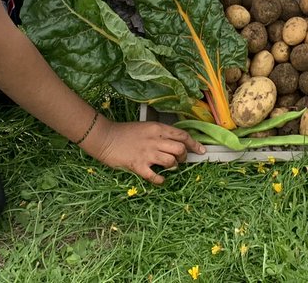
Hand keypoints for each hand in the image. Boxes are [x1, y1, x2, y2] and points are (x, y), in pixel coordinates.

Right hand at [83, 118, 204, 183]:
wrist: (105, 137)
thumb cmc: (125, 132)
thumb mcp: (146, 127)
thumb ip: (160, 134)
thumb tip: (174, 143)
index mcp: (158, 129)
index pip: (182, 135)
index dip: (195, 144)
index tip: (202, 150)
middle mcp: (155, 140)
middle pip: (180, 149)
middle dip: (184, 157)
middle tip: (180, 160)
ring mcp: (147, 153)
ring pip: (171, 161)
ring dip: (173, 166)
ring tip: (169, 167)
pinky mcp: (138, 165)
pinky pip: (155, 176)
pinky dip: (161, 180)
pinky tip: (160, 179)